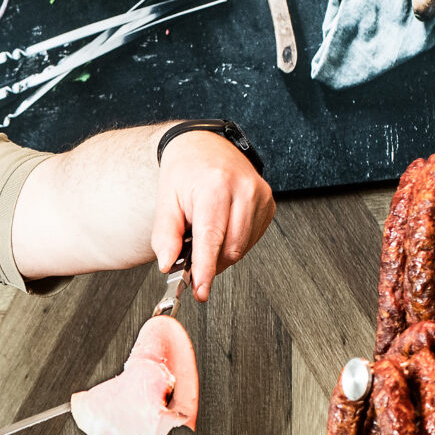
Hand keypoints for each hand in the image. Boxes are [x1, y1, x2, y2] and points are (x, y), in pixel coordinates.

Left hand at [153, 130, 274, 299]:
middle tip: (190, 260)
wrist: (204, 145)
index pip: (212, 238)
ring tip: (203, 235)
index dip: (206, 269)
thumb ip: (165, 235)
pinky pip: (252, 239)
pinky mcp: (269, 203)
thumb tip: (168, 264)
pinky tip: (221, 230)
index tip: (200, 290)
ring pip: (242, 247)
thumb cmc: (185, 170)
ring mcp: (260, 195)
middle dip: (210, 263)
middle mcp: (243, 189)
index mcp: (216, 186)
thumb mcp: (165, 200)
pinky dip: (233, 244)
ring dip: (221, 254)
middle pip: (231, 248)